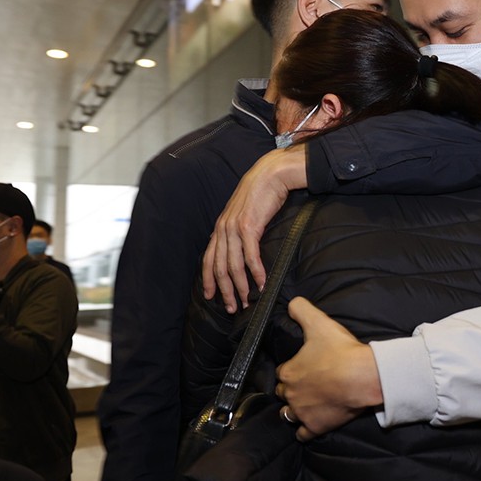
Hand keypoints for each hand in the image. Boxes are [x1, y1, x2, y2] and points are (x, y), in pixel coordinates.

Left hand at [203, 145, 308, 311]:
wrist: (271, 173)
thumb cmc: (262, 192)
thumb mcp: (244, 211)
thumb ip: (239, 228)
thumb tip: (243, 246)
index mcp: (221, 226)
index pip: (209, 259)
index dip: (208, 280)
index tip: (211, 297)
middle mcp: (223, 229)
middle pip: (219, 268)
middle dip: (225, 291)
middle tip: (233, 307)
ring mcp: (235, 228)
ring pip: (233, 266)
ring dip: (241, 287)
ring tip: (248, 301)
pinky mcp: (249, 227)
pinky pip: (250, 256)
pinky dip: (257, 272)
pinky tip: (262, 283)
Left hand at [274, 298, 382, 441]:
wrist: (362, 377)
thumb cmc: (341, 350)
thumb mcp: (319, 322)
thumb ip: (301, 309)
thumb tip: (291, 303)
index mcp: (289, 372)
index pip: (281, 372)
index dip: (291, 368)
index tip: (302, 366)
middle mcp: (290, 394)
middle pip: (283, 393)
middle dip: (291, 389)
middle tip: (306, 384)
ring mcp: (302, 413)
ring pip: (288, 415)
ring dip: (293, 410)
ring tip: (305, 404)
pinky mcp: (316, 427)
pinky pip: (302, 434)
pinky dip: (304, 431)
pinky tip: (310, 425)